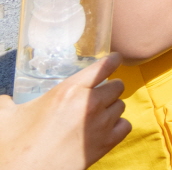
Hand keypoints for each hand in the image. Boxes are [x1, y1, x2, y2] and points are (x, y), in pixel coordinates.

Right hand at [0, 53, 129, 169]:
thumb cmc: (14, 147)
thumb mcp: (6, 116)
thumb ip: (7, 102)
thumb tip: (5, 100)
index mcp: (68, 91)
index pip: (104, 66)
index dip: (112, 61)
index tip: (114, 60)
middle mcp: (90, 104)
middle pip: (117, 86)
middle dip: (109, 88)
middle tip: (98, 94)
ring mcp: (100, 125)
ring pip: (121, 105)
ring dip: (112, 107)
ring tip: (99, 112)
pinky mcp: (105, 144)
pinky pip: (125, 126)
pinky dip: (118, 125)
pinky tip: (106, 128)